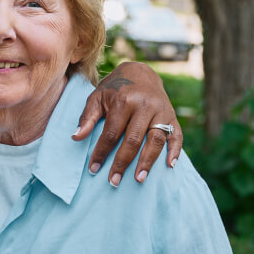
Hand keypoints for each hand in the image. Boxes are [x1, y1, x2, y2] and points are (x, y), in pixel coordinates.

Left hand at [72, 61, 181, 185]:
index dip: (102, 152)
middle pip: (133, 139)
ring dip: (148, 161)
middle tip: (114, 181)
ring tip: (139, 179)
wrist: (140, 72)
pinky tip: (170, 166)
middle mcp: (144, 105)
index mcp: (124, 101)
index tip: (93, 169)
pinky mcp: (173, 116)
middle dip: (122, 162)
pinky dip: (175, 151)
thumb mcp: (97, 97)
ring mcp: (161, 111)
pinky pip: (177, 135)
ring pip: (156, 140)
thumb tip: (76, 138)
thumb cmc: (114, 88)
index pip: (111, 133)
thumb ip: (87, 117)